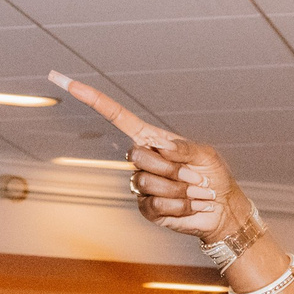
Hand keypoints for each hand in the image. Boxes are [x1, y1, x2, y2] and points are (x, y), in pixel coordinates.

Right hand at [53, 73, 249, 246]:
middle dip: (170, 167)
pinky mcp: (147, 209)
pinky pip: (155, 205)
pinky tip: (191, 205)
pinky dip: (179, 206)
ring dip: (178, 189)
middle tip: (193, 176)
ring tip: (195, 191)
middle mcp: (143, 161)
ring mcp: (142, 186)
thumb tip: (162, 149)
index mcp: (152, 140)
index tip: (71, 84)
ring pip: (146, 183)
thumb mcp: (205, 154)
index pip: (118, 118)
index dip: (95, 101)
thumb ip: (184, 148)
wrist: (222, 209)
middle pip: (136, 156)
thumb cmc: (214, 176)